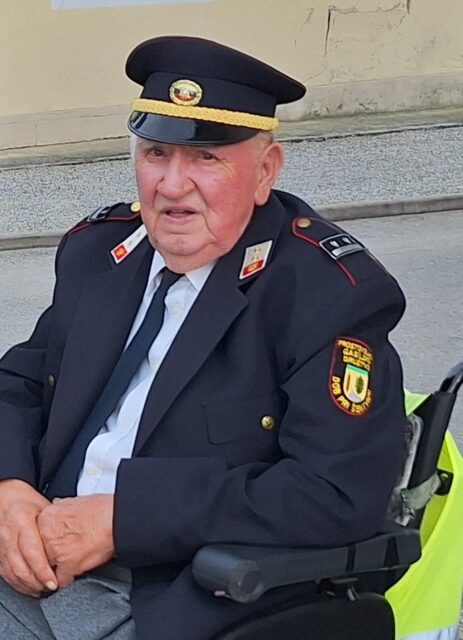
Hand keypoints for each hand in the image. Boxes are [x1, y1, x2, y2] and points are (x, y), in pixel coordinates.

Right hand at [0, 479, 57, 596]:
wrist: (4, 496)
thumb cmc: (25, 500)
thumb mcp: (43, 507)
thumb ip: (53, 526)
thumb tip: (70, 543)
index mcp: (22, 522)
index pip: (32, 553)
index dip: (43, 571)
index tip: (54, 582)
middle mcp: (9, 535)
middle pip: (21, 567)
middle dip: (37, 582)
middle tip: (50, 588)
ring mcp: (0, 545)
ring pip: (12, 573)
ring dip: (27, 586)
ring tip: (41, 590)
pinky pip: (5, 573)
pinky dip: (16, 583)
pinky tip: (27, 586)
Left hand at [37, 494, 114, 587]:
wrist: (117, 519)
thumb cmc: (101, 509)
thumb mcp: (74, 501)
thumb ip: (60, 507)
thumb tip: (57, 508)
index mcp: (46, 517)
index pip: (34, 538)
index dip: (43, 544)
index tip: (47, 549)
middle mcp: (46, 534)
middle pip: (38, 554)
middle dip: (47, 559)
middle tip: (56, 560)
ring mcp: (56, 551)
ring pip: (46, 570)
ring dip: (54, 572)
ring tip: (63, 570)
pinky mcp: (68, 565)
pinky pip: (61, 581)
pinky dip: (67, 581)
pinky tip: (73, 575)